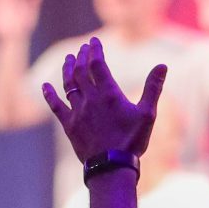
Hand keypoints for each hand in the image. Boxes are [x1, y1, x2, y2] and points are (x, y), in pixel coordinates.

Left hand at [42, 38, 165, 161]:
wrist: (112, 166)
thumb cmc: (132, 141)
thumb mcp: (148, 114)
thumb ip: (153, 88)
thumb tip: (162, 66)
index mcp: (109, 93)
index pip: (98, 64)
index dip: (95, 51)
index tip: (93, 41)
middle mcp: (90, 98)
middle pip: (82, 71)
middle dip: (82, 57)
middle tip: (83, 48)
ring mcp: (78, 111)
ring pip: (69, 84)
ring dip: (68, 70)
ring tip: (69, 60)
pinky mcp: (70, 125)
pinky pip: (56, 106)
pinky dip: (50, 95)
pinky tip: (45, 87)